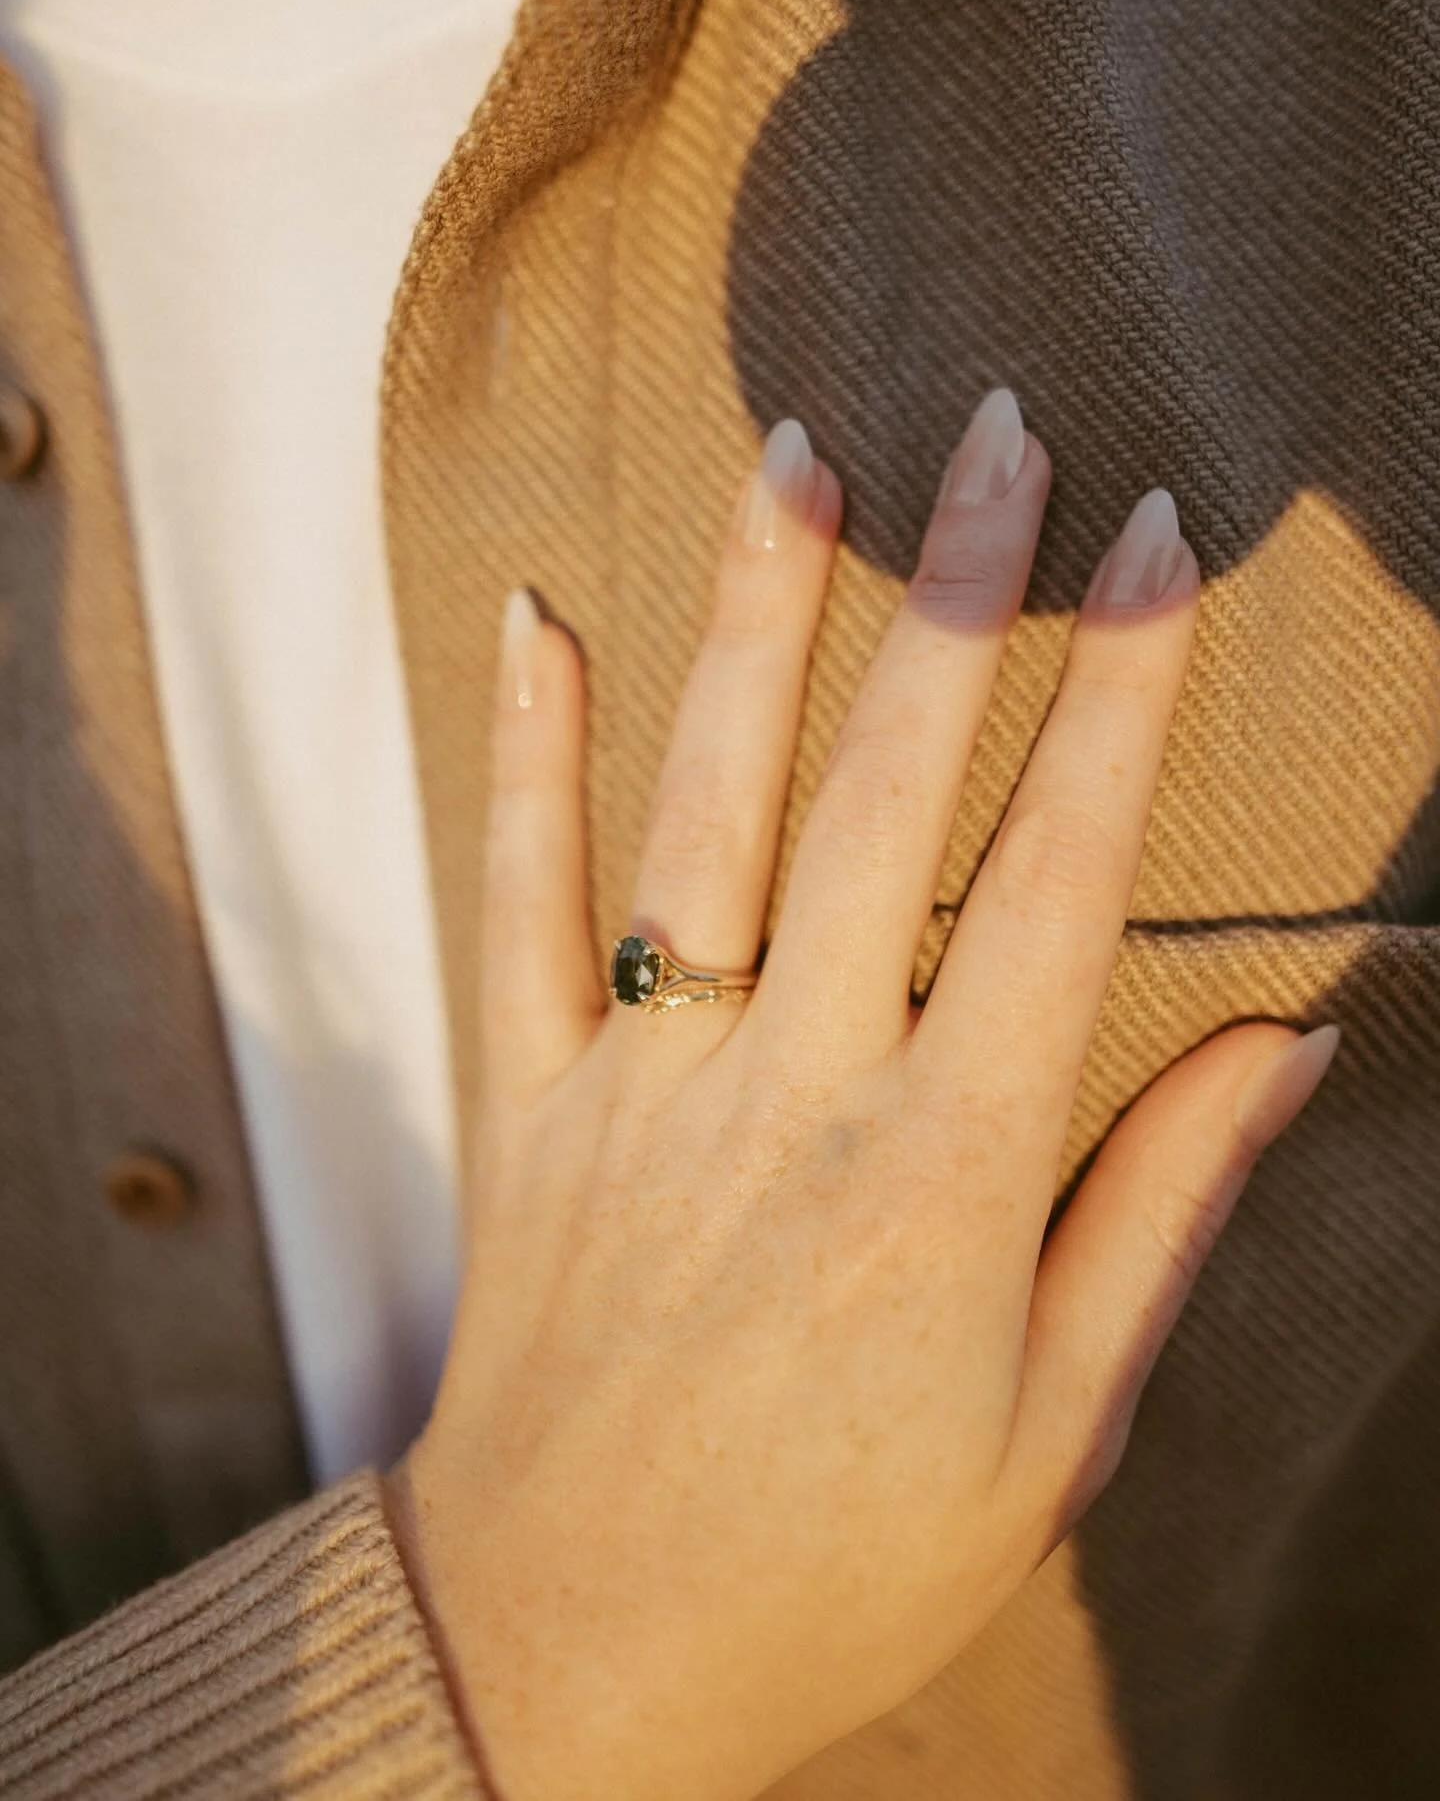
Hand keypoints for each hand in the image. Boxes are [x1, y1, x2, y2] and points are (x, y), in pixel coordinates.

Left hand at [390, 389, 1337, 1800]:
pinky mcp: (523, 1106)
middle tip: (1005, 438)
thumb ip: (1155, 1216)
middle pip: (880, 802)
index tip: (1160, 552)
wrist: (575, 1651)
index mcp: (941, 1178)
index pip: (1056, 885)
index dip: (1118, 702)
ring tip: (802, 456)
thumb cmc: (839, 1563)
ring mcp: (638, 1087)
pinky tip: (538, 617)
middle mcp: (787, 1096)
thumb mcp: (1050, 1430)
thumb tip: (1280, 1044)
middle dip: (958, 602)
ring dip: (755, 620)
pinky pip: (515, 902)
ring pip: (699, 813)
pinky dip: (526, 755)